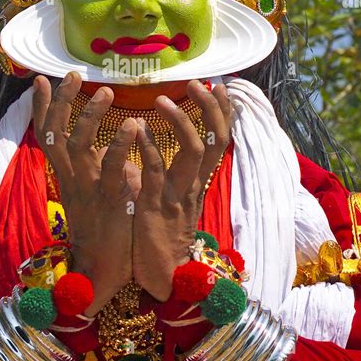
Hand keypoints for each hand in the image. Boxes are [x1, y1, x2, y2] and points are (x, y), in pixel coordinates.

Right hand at [33, 71, 138, 316]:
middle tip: (72, 75)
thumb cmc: (103, 230)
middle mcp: (73, 179)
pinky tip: (133, 123)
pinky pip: (112, 169)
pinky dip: (120, 144)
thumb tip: (100, 143)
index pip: (48, 136)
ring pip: (78, 145)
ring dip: (90, 116)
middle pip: (55, 134)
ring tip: (105, 91)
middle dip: (60, 102)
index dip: (41, 108)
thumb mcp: (93, 192)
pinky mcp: (111, 201)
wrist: (102, 275)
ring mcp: (89, 189)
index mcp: (69, 175)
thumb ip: (94, 167)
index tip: (39, 80)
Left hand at [132, 81, 231, 301]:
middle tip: (199, 83)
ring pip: (190, 152)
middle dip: (210, 109)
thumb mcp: (172, 197)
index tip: (219, 86)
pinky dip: (149, 147)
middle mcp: (194, 185)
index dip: (222, 113)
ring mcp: (177, 194)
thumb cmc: (163, 233)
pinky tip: (138, 128)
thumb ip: (170, 170)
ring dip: (178, 122)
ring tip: (162, 99)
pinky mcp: (156, 206)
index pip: (219, 141)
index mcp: (198, 182)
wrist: (163, 277)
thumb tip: (159, 140)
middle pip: (215, 140)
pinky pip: (156, 171)